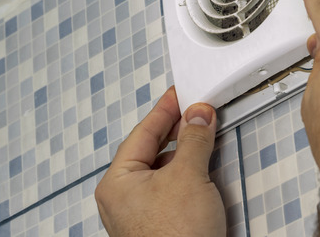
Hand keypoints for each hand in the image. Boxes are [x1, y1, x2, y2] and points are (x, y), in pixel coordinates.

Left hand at [95, 86, 225, 235]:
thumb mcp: (189, 175)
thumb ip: (194, 139)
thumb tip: (198, 116)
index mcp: (117, 182)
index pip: (142, 133)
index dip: (165, 110)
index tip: (180, 94)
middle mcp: (122, 198)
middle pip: (150, 151)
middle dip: (176, 130)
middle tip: (197, 111)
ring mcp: (140, 214)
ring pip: (161, 170)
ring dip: (183, 151)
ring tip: (203, 135)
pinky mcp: (159, 225)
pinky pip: (170, 187)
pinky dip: (186, 172)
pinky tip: (200, 167)